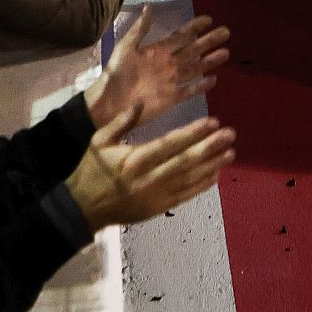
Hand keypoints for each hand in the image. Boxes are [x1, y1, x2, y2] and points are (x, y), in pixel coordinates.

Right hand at [65, 114, 234, 229]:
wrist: (81, 209)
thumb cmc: (91, 171)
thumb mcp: (99, 141)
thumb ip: (121, 122)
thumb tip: (140, 102)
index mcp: (134, 159)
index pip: (170, 144)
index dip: (193, 133)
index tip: (212, 122)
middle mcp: (148, 178)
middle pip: (185, 162)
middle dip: (210, 147)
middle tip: (230, 134)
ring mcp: (154, 196)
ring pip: (189, 179)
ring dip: (212, 165)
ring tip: (230, 152)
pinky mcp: (157, 209)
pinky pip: (184, 196)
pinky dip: (201, 186)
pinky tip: (215, 174)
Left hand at [87, 9, 229, 129]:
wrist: (106, 105)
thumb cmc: (114, 75)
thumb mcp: (125, 48)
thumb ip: (140, 29)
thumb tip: (150, 7)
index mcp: (157, 50)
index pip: (180, 36)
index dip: (194, 27)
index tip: (209, 19)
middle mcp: (168, 64)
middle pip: (193, 50)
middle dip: (209, 41)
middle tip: (226, 32)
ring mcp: (171, 82)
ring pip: (195, 68)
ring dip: (209, 61)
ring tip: (225, 53)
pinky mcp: (171, 99)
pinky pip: (189, 91)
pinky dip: (200, 86)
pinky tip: (212, 80)